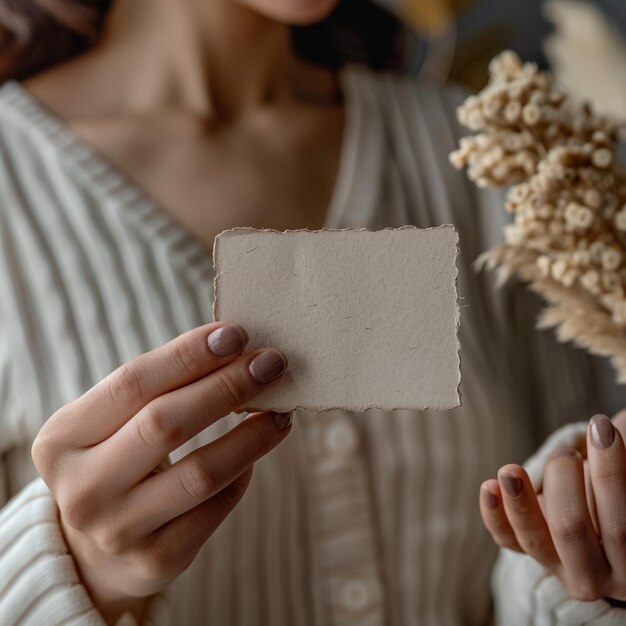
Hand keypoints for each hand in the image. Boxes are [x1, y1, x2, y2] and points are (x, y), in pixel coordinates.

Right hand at [31, 322, 291, 624]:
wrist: (92, 550)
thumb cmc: (116, 462)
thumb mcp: (112, 424)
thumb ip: (160, 389)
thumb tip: (236, 349)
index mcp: (62, 439)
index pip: (132, 383)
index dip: (188, 354)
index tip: (236, 333)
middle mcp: (82, 488)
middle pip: (166, 424)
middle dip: (227, 386)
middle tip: (271, 362)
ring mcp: (117, 530)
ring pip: (201, 473)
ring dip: (251, 434)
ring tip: (280, 410)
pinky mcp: (155, 560)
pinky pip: (216, 507)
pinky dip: (243, 472)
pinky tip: (257, 448)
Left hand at [480, 412, 625, 602]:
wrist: (608, 523)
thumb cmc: (623, 491)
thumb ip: (622, 465)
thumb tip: (615, 429)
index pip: (619, 525)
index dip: (610, 473)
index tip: (602, 428)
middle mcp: (599, 575)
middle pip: (571, 529)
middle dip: (563, 480)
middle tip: (567, 454)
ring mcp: (561, 569)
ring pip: (535, 539)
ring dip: (520, 501)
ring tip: (510, 470)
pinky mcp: (532, 554)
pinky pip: (508, 540)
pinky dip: (495, 515)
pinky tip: (489, 487)